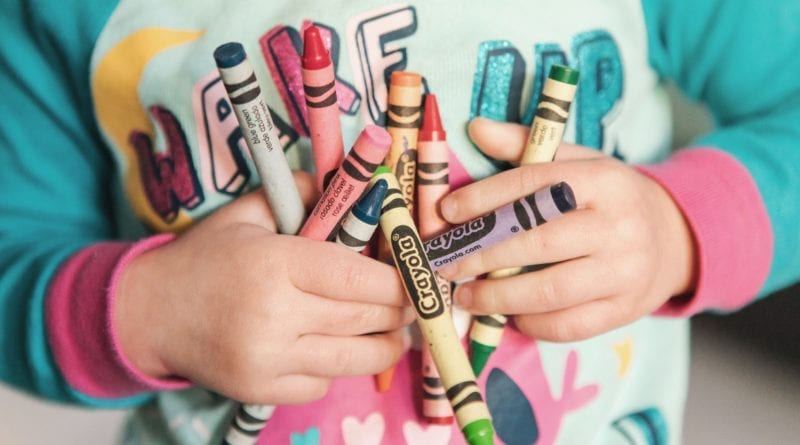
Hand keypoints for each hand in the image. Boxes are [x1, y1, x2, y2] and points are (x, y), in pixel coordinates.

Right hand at [115, 171, 412, 404]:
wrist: (150, 312)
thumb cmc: (206, 258)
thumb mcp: (248, 213)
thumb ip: (301, 192)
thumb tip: (354, 184)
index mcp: (275, 263)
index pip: (359, 276)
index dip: (399, 280)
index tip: (418, 277)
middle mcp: (274, 315)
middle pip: (364, 318)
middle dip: (400, 311)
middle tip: (415, 303)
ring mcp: (267, 359)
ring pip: (354, 359)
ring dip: (385, 345)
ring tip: (395, 332)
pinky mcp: (261, 391)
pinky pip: (323, 383)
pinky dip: (338, 367)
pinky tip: (336, 348)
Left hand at [437, 118, 696, 341]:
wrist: (673, 238)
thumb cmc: (608, 197)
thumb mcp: (577, 162)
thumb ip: (526, 146)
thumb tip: (475, 128)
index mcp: (603, 181)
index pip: (534, 185)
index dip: (485, 199)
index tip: (447, 212)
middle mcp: (618, 226)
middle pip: (537, 243)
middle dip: (482, 255)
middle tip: (446, 263)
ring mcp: (625, 272)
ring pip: (549, 291)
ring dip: (497, 297)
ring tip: (465, 296)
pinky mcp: (625, 310)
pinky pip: (567, 325)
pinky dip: (530, 322)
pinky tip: (507, 313)